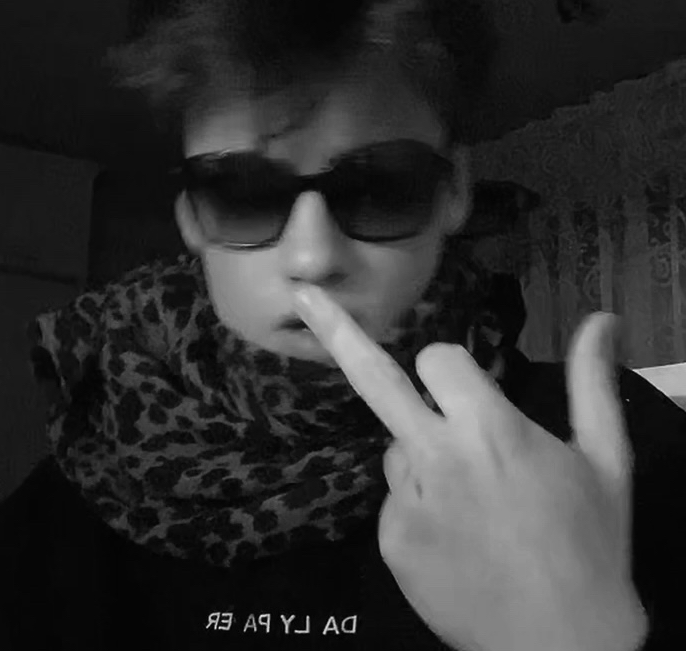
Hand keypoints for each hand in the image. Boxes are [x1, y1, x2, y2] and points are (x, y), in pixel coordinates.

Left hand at [293, 287, 647, 650]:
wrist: (561, 646)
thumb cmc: (591, 546)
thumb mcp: (606, 461)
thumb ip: (591, 383)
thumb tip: (602, 319)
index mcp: (488, 429)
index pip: (438, 358)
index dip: (451, 369)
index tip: (467, 385)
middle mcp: (436, 456)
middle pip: (374, 376)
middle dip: (336, 329)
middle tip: (303, 295)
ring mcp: (405, 500)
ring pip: (396, 447)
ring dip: (422, 455)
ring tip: (475, 503)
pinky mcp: (389, 540)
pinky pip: (396, 499)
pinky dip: (419, 504)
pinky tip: (457, 536)